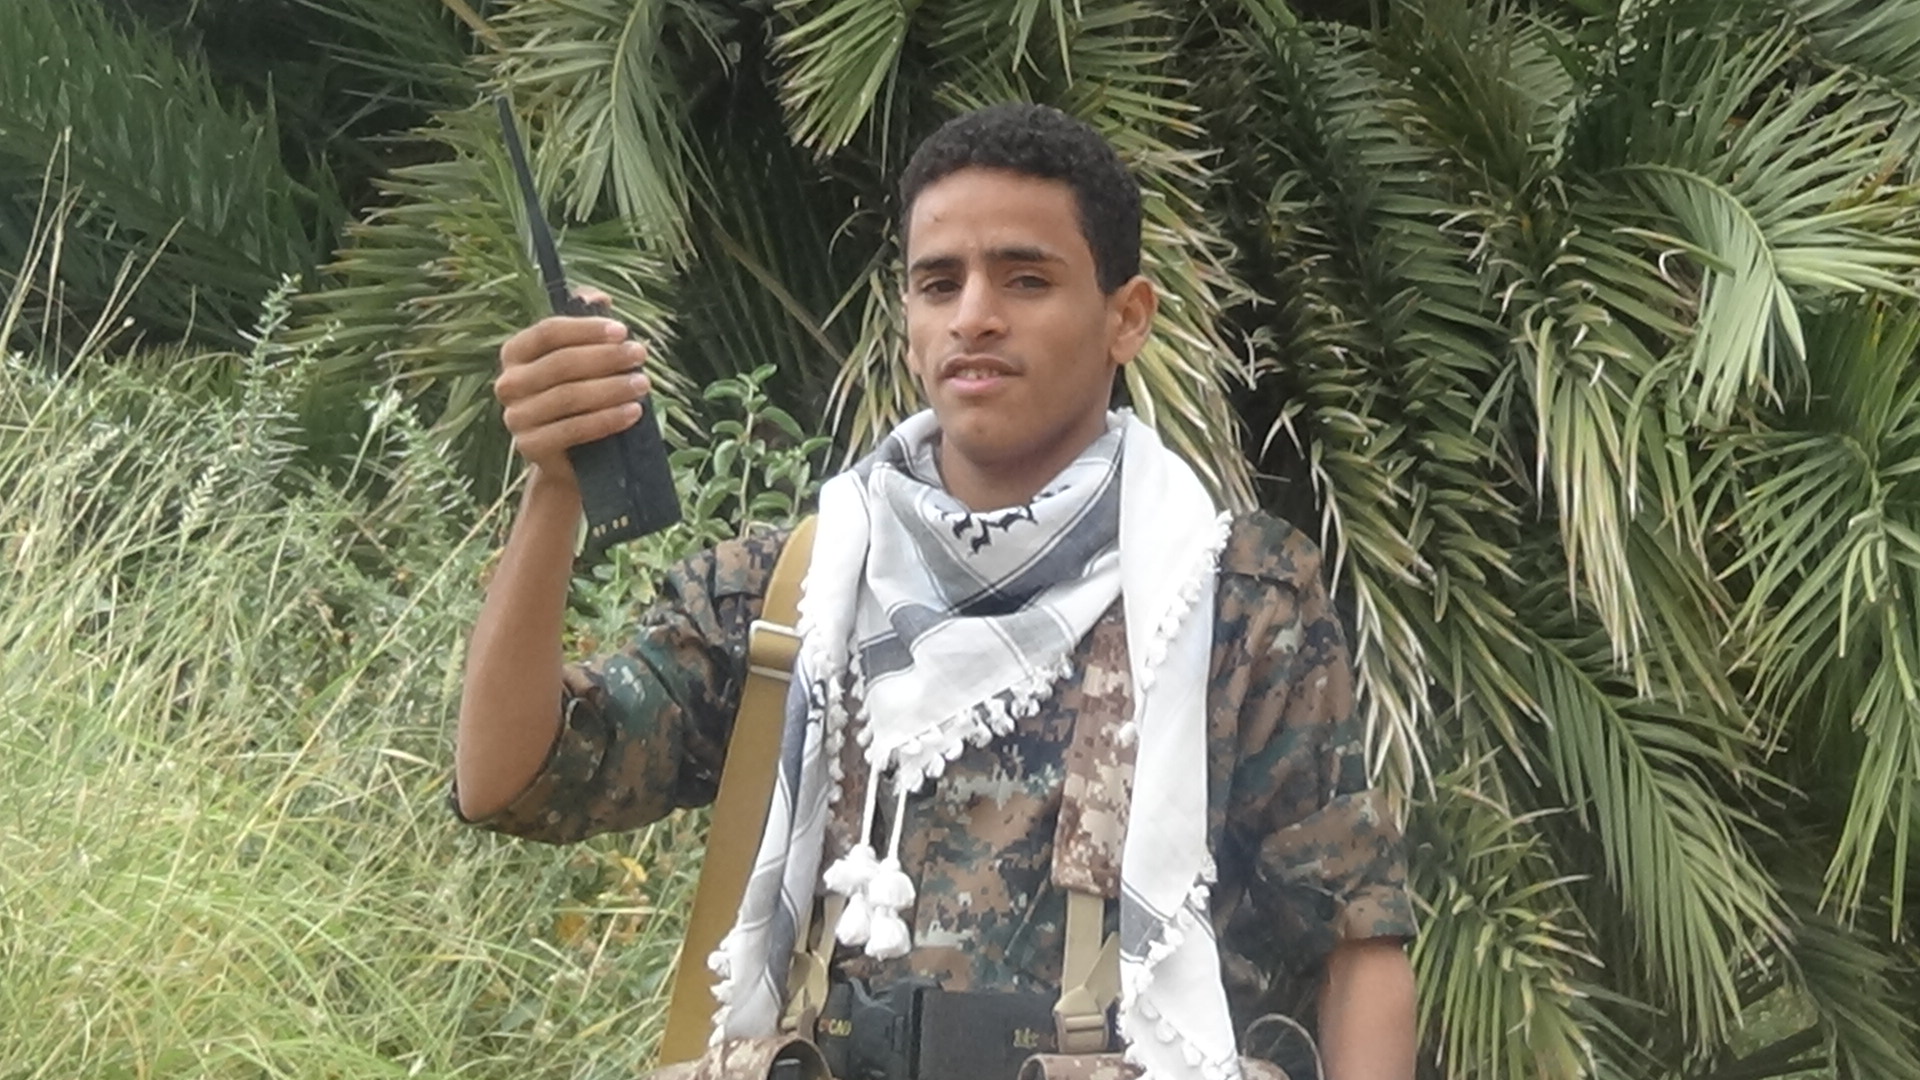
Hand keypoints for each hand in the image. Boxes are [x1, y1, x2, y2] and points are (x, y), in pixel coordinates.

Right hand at [493, 288, 650, 487]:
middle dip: (606, 357)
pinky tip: (633, 412)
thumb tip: (598, 296)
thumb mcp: (582, 359)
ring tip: (643, 384)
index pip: (548, 332)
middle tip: (640, 355)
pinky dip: (606, 420)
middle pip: (561, 363)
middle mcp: (509, 383)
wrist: (570, 457)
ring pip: (568, 396)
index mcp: (516, 353)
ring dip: (611, 388)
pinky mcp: (530, 447)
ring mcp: (516, 417)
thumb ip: (586, 324)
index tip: (622, 331)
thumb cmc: (578, 397)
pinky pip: (572, 430)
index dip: (587, 329)